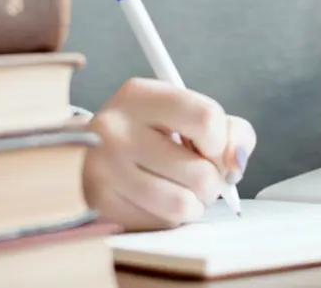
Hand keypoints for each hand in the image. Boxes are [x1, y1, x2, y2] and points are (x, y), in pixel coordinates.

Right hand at [83, 77, 255, 230]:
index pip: (207, 118)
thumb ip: (228, 131)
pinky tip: (154, 201)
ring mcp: (104, 170)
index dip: (222, 142)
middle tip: (195, 174)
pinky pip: (159, 224)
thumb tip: (235, 165)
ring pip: (182, 205)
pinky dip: (168, 218)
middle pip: (201, 172)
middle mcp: (115, 129)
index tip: (212, 148)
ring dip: (193, 204)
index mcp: (139, 96)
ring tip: (178, 189)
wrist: (85, 155)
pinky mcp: (101, 205)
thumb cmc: (147, 134)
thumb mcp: (184, 115)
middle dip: (211, 182)